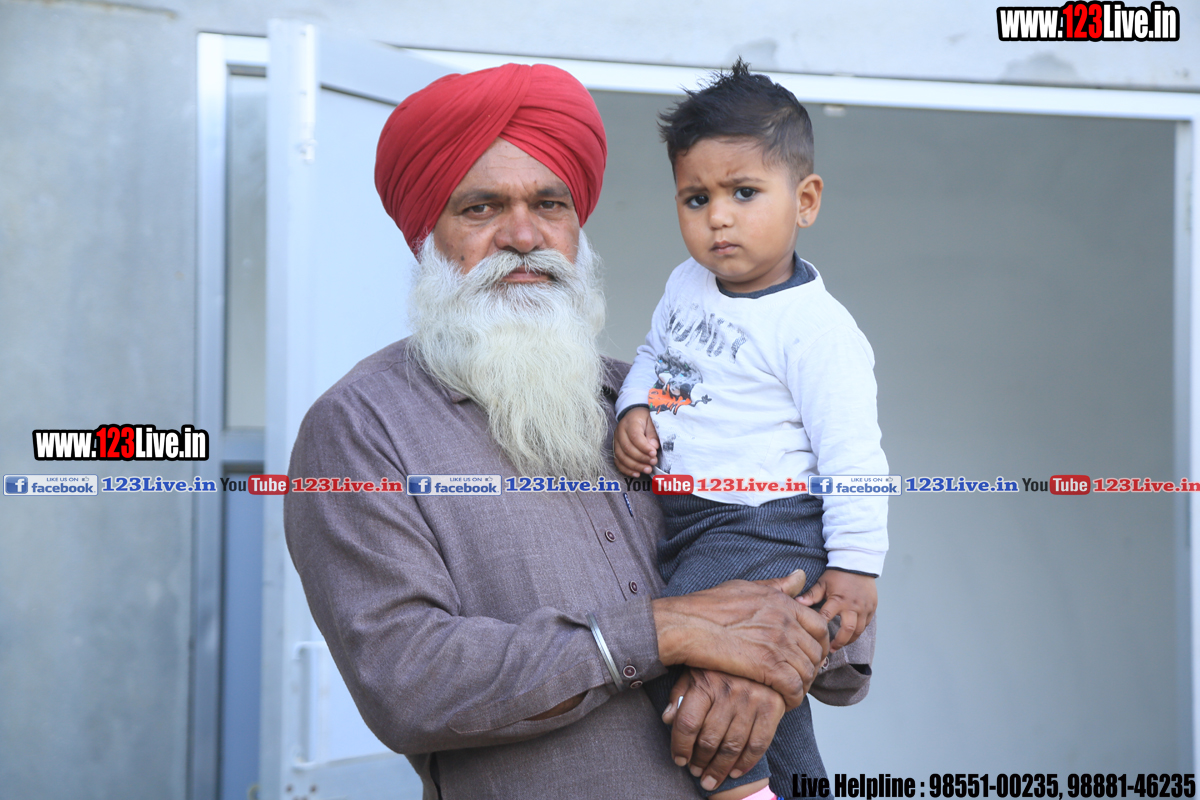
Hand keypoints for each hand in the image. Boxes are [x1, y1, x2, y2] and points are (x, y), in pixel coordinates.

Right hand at [614, 407, 658, 476]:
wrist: (634, 414)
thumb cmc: (645, 419)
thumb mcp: (652, 421)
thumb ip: (653, 433)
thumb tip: (653, 447)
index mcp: (630, 422)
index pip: (635, 436)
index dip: (644, 447)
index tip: (654, 453)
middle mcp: (620, 432)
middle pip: (627, 448)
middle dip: (641, 458)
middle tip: (653, 462)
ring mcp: (616, 441)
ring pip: (621, 456)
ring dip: (635, 466)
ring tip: (647, 469)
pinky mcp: (615, 448)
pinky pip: (617, 461)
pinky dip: (626, 469)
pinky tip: (636, 473)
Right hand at [653, 569, 829, 708]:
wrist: (686, 625)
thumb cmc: (707, 606)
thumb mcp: (746, 587)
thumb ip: (776, 586)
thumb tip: (800, 576)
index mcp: (781, 602)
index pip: (820, 625)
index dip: (821, 644)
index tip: (812, 654)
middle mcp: (784, 621)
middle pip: (816, 651)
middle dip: (812, 667)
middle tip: (800, 677)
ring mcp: (778, 644)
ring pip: (808, 672)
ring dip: (803, 685)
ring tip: (790, 691)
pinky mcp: (768, 667)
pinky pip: (794, 688)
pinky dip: (793, 698)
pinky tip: (783, 701)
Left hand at [661, 668, 783, 792]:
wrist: (763, 651)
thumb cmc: (721, 666)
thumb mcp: (695, 671)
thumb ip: (679, 693)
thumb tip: (667, 718)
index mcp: (705, 681)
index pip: (687, 723)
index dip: (680, 746)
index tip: (679, 760)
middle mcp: (729, 691)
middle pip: (709, 739)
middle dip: (700, 762)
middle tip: (696, 772)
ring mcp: (752, 700)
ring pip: (732, 746)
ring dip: (719, 769)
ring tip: (711, 779)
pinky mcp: (771, 707)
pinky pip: (758, 744)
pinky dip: (745, 763)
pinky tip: (735, 772)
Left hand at [797, 569, 876, 650]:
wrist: (859, 563)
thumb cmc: (838, 574)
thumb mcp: (823, 582)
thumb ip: (811, 595)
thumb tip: (797, 603)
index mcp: (838, 600)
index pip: (827, 617)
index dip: (819, 628)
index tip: (814, 637)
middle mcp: (853, 606)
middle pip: (848, 630)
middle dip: (839, 642)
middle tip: (831, 649)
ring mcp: (865, 608)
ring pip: (859, 630)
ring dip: (849, 640)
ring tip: (840, 645)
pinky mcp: (872, 608)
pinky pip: (866, 624)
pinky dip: (858, 631)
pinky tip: (851, 635)